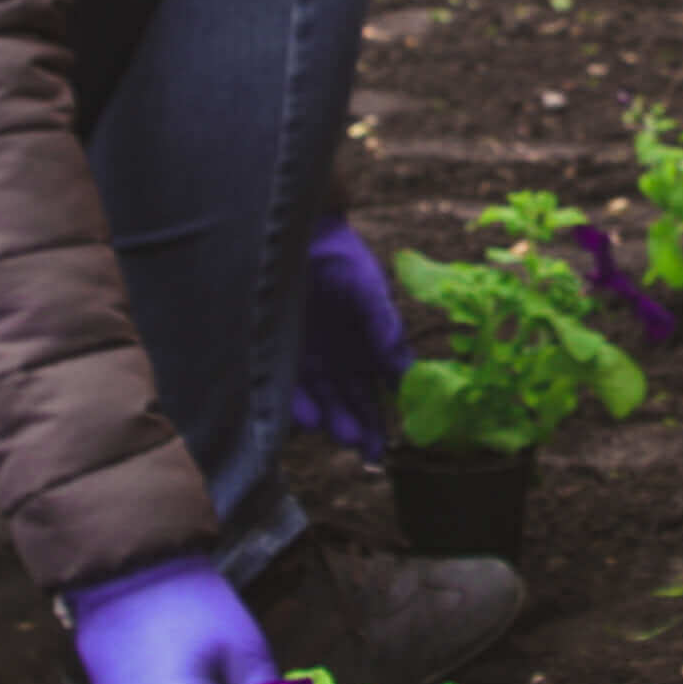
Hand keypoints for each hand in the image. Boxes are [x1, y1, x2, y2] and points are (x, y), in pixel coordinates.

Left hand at [290, 214, 409, 461]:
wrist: (294, 235)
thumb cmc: (339, 259)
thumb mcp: (367, 289)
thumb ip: (383, 325)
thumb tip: (403, 370)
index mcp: (368, 350)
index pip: (380, 394)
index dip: (383, 421)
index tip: (387, 444)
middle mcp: (340, 364)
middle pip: (352, 406)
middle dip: (359, 428)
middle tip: (365, 447)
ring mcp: (309, 363)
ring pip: (323, 404)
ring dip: (333, 422)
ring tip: (343, 434)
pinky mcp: (279, 358)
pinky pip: (289, 390)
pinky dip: (299, 406)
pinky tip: (309, 418)